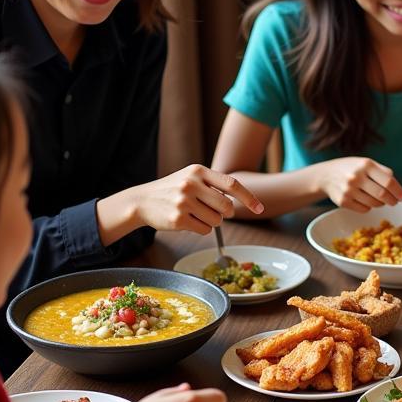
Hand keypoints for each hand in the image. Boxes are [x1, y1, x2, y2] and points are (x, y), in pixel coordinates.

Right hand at [132, 165, 263, 233]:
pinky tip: (187, 221)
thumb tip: (243, 200)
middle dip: (225, 213)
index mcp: (198, 171)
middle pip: (227, 207)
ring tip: (195, 213)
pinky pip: (205, 230)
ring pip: (217, 221)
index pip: (232, 185)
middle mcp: (191, 184)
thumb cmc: (173, 190)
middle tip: (214, 211)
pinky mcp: (178, 219)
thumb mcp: (192, 177)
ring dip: (211, 221)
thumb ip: (215, 185)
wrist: (141, 201)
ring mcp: (183, 202)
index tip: (260, 209)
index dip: (249, 198)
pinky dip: (201, 228)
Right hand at [318, 157, 401, 210]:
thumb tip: (398, 187)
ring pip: (374, 204)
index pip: (388, 182)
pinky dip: (369, 207)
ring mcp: (349, 190)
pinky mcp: (343, 202)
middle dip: (392, 200)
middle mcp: (356, 177)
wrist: (326, 175)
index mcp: (366, 165)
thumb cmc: (351, 168)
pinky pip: (364, 209)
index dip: (398, 191)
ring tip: (379, 199)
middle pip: (382, 195)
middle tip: (395, 201)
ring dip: (381, 204)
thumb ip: (383, 172)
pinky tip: (365, 199)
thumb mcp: (366, 163)